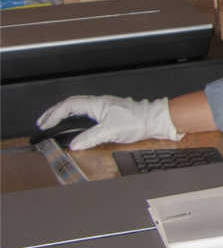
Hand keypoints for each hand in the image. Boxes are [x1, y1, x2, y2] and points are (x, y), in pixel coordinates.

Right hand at [36, 95, 182, 150]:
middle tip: (43, 122)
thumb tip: (75, 144)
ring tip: (55, 122)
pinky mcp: (110, 112)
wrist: (154, 119)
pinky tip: (76, 123)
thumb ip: (90, 138)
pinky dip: (76, 116)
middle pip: (71, 104)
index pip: (69, 106)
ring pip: (79, 106)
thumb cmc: (137, 121)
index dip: (54, 114)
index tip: (45, 123)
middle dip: (55, 112)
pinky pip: (87, 112)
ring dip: (65, 113)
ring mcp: (105, 107)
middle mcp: (100, 103)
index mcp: (97, 104)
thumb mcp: (110, 131)